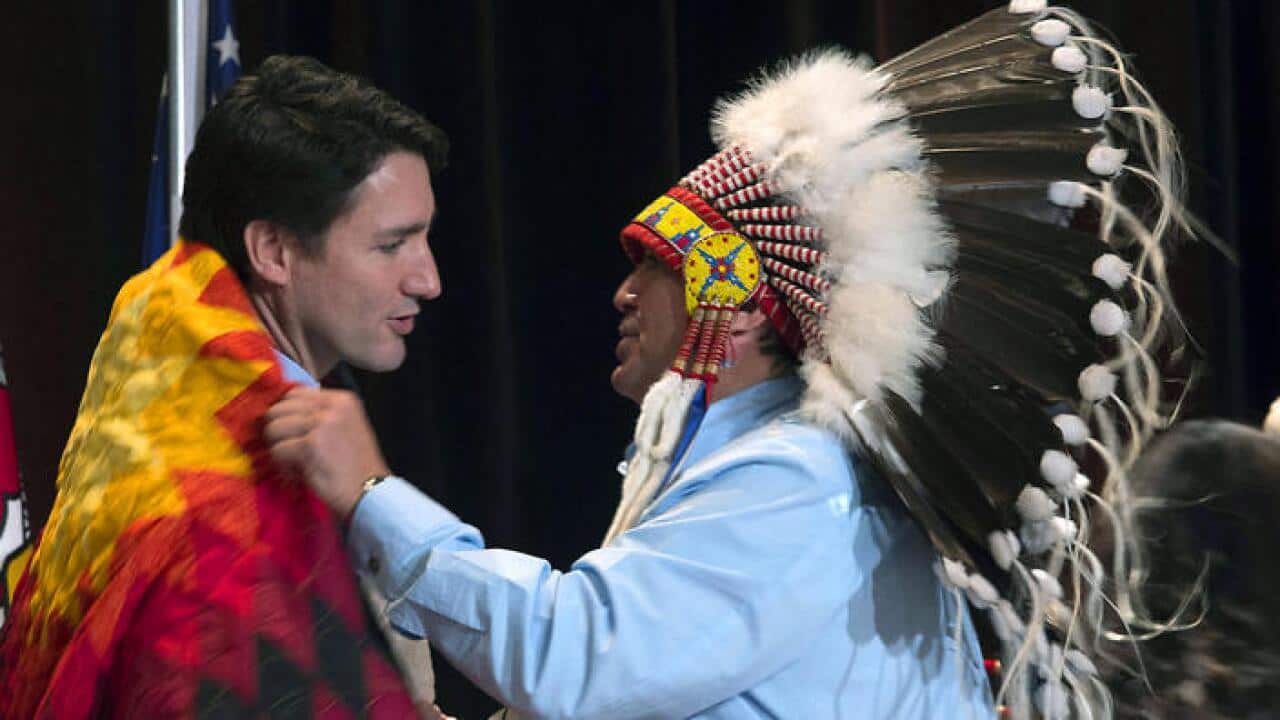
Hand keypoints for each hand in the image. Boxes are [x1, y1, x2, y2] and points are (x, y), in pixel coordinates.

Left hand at [263, 387, 390, 517]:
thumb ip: (320, 414)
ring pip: (274, 428)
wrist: (370, 493)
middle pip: (279, 409)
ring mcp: (321, 424)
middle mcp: (333, 406)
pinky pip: (277, 450)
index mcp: (343, 399)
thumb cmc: (357, 467)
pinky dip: (282, 466)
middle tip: (289, 451)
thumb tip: (281, 410)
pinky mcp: (309, 446)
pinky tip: (297, 475)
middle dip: (278, 432)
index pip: (294, 393)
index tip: (292, 434)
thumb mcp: (345, 427)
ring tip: (294, 464)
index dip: (286, 414)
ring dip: (278, 449)